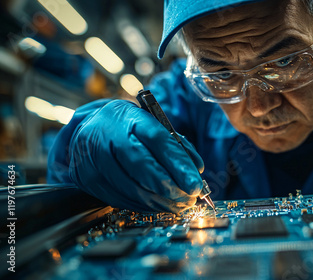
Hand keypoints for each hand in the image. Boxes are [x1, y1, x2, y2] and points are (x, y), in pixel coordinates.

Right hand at [68, 100, 203, 212]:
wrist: (88, 131)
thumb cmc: (129, 129)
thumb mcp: (152, 126)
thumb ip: (177, 145)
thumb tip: (196, 169)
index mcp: (129, 117)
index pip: (158, 140)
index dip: (179, 165)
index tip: (196, 183)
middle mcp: (108, 136)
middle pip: (143, 167)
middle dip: (171, 187)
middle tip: (190, 199)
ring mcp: (94, 159)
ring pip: (132, 188)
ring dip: (160, 201)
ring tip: (179, 205)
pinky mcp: (88, 179)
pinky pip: (121, 199)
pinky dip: (144, 206)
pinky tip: (159, 205)